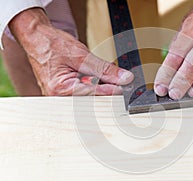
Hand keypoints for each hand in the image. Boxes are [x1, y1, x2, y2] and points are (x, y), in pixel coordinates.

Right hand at [9, 8, 133, 95]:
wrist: (36, 39)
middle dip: (108, 89)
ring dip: (101, 87)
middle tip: (121, 81)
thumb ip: (104, 69)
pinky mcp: (65, 93)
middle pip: (93, 99)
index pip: (95, 94)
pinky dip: (94, 85)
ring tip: (109, 78)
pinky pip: (84, 93)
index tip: (127, 86)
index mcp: (62, 89)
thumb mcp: (81, 55)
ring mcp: (61, 97)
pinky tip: (99, 79)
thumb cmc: (51, 44)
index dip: (114, 90)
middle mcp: (60, 97)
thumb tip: (124, 78)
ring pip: (90, 97)